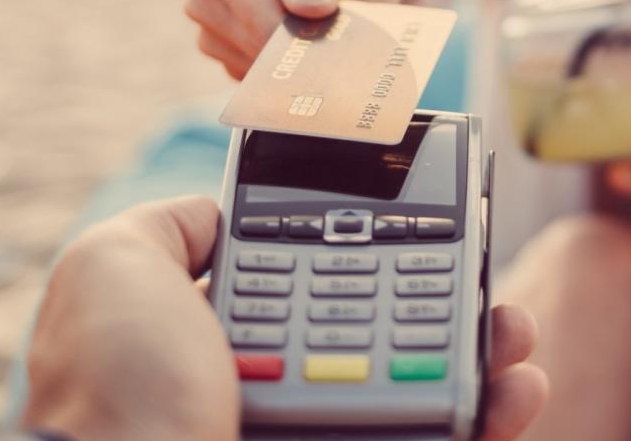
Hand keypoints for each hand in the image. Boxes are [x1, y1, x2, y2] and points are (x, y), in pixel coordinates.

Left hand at [22, 197, 546, 440]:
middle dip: (448, 298)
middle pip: (388, 330)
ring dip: (485, 352)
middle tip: (483, 274)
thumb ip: (170, 226)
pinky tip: (517, 387)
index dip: (376, 251)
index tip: (422, 226)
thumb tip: (225, 213)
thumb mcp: (114, 267)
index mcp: (236, 333)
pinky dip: (491, 415)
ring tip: (515, 327)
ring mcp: (328, 430)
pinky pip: (445, 436)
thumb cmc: (117, 387)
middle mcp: (286, 383)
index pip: (322, 281)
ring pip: (426, 387)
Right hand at [184, 0, 411, 78]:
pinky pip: (282, 78)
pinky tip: (337, 19)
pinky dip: (317, 58)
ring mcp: (216, 33)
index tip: (372, 4)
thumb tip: (309, 5)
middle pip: (274, 52)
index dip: (319, 32)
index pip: (265, 25)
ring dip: (330, 45)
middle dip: (334, 32)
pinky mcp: (236, 56)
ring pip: (280, 72)